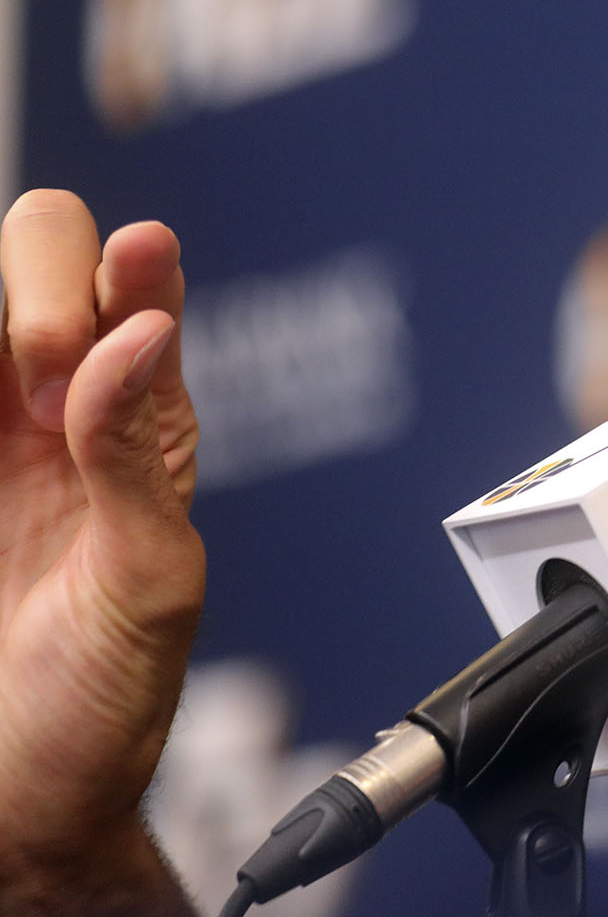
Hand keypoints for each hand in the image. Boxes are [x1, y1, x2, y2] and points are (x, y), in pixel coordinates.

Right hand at [0, 190, 203, 912]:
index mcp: (133, 420)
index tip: (132, 280)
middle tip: (45, 381)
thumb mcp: (148, 583)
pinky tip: (0, 420)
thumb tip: (142, 335)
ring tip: (17, 408)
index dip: (124, 261)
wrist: (24, 804)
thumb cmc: (104, 706)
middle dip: (40, 285)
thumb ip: (138, 456)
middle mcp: (42, 407)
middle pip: (31, 247)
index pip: (131, 273)